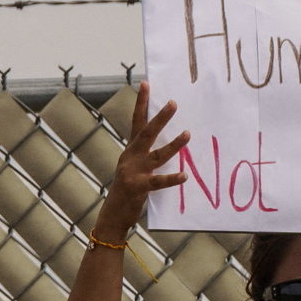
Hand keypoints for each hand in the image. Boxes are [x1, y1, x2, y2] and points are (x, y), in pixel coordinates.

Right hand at [92, 88, 189, 244]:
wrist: (112, 216)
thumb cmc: (128, 192)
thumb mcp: (136, 169)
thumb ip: (149, 155)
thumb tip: (174, 141)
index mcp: (130, 151)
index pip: (136, 121)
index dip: (141, 103)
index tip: (146, 84)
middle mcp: (130, 158)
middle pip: (145, 133)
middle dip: (160, 117)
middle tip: (174, 103)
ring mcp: (132, 172)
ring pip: (156, 155)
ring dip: (173, 144)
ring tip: (187, 134)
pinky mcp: (138, 188)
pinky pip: (158, 182)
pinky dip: (172, 179)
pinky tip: (184, 176)